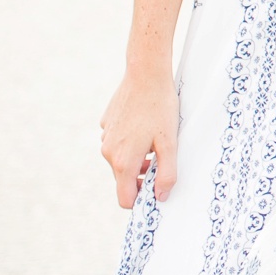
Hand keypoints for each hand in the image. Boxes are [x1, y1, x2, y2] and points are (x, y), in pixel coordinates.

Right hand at [99, 65, 177, 208]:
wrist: (145, 74)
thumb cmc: (160, 108)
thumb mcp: (170, 143)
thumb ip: (167, 173)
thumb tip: (161, 197)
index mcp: (122, 161)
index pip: (125, 198)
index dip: (141, 200)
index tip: (156, 192)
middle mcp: (108, 152)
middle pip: (124, 178)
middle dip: (143, 176)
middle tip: (163, 160)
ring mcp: (105, 137)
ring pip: (121, 159)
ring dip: (138, 158)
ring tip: (157, 141)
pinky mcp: (106, 124)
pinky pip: (118, 142)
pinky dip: (131, 141)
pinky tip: (146, 125)